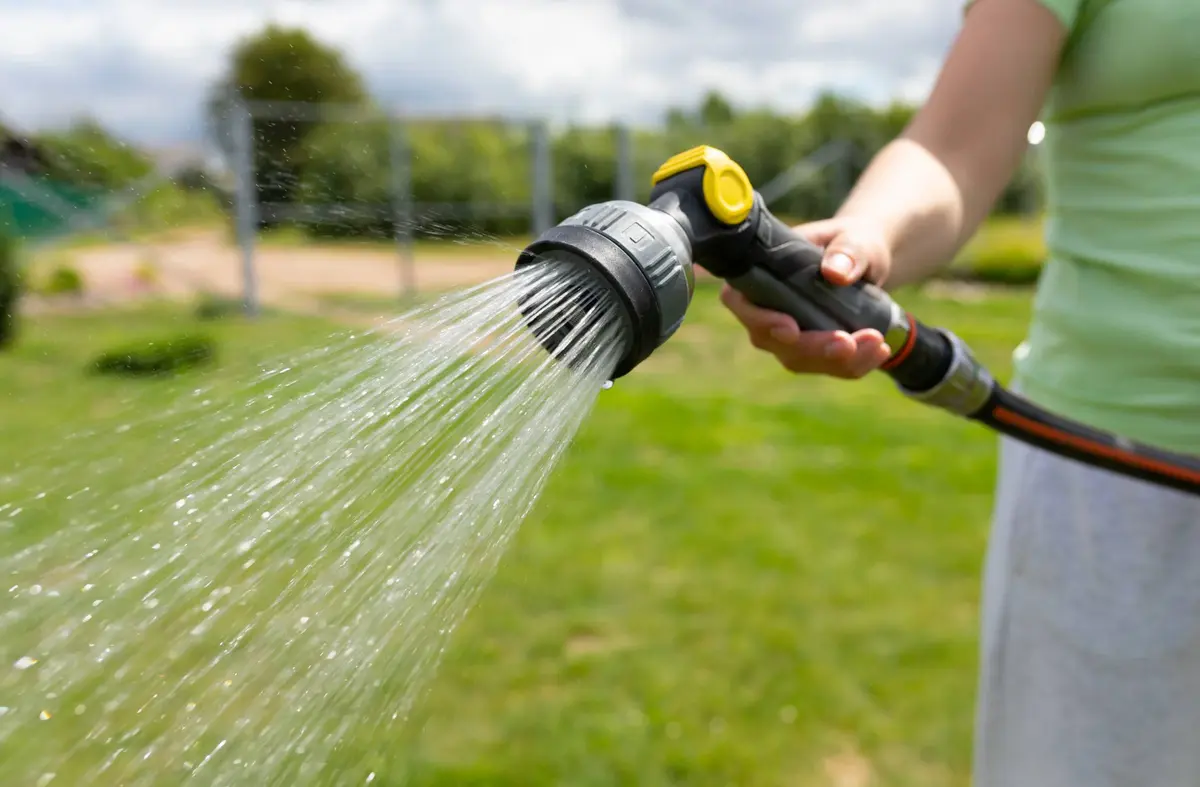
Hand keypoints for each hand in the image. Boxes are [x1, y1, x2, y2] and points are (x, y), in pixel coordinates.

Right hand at [719, 217, 893, 378]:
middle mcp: (766, 309)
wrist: (868, 260)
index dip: (758, 318)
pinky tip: (880, 351)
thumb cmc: (852, 242)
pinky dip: (855, 364)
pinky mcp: (811, 351)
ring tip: (876, 342)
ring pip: (800, 359)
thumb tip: (834, 273)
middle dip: (811, 346)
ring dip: (838, 360)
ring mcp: (786, 335)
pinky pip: (828, 367)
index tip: (790, 328)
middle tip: (847, 342)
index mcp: (761, 272)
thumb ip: (847, 251)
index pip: (738, 301)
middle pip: (771, 340)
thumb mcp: (855, 238)